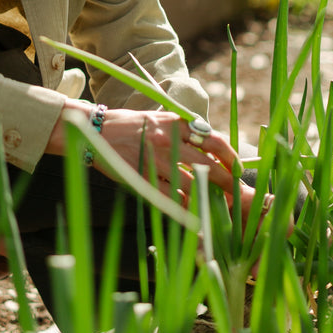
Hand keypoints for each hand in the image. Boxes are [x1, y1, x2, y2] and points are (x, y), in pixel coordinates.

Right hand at [96, 107, 239, 199]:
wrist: (94, 130)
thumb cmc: (129, 125)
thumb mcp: (158, 118)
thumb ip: (181, 130)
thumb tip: (209, 146)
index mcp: (174, 123)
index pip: (212, 140)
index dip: (230, 156)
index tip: (238, 167)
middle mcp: (167, 140)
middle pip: (207, 166)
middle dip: (227, 182)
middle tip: (238, 193)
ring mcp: (154, 160)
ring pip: (191, 184)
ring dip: (207, 197)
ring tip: (218, 207)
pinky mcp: (141, 177)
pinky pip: (169, 197)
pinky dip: (183, 207)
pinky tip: (193, 214)